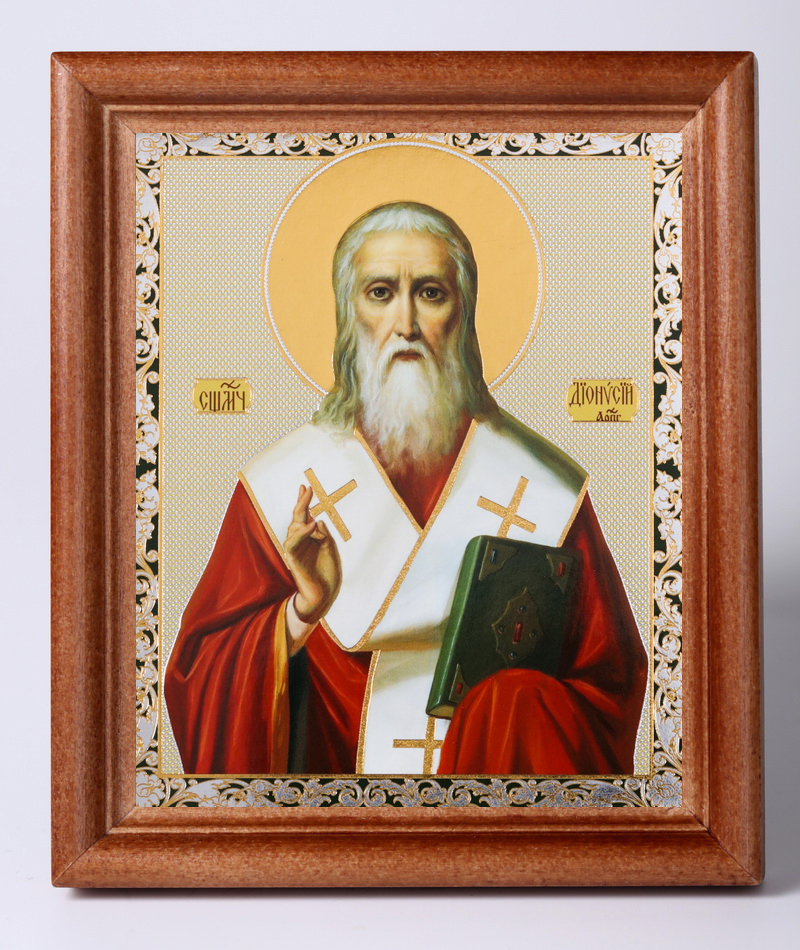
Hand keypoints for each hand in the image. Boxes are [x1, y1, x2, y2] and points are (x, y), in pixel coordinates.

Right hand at [284, 485, 341, 626]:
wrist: (324, 594)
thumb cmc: (327, 572)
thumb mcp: (331, 548)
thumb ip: (325, 534)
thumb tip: (318, 520)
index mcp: (309, 537)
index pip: (304, 516)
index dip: (303, 502)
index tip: (304, 487)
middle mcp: (300, 541)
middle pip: (297, 518)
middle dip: (301, 503)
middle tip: (306, 489)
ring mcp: (295, 549)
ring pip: (292, 528)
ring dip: (302, 515)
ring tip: (310, 505)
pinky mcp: (293, 559)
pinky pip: (293, 543)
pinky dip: (301, 533)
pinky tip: (311, 525)